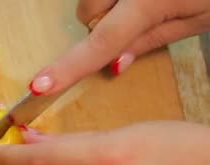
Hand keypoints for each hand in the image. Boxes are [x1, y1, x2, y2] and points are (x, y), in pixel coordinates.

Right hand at [29, 0, 209, 94]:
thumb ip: (150, 40)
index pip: (100, 43)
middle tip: (141, 18)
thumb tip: (114, 65)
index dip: (67, 68)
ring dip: (107, 5)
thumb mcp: (196, 18)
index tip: (39, 86)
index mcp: (149, 0)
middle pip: (89, 14)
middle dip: (104, 24)